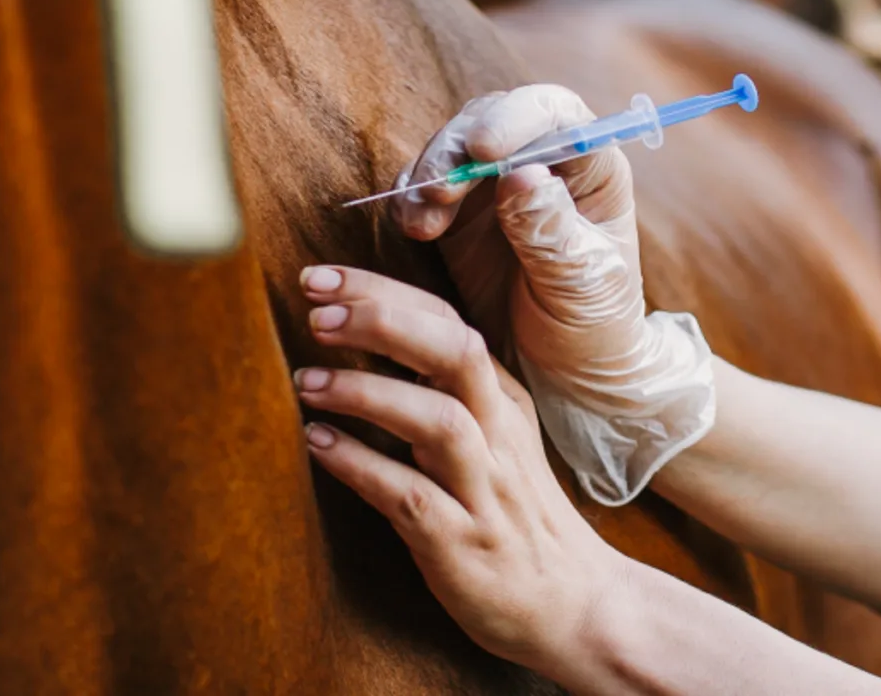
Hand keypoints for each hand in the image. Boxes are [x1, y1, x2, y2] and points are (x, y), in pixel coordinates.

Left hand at [295, 263, 629, 666]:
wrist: (574, 604)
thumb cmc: (518, 518)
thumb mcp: (495, 441)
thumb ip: (444, 394)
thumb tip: (362, 343)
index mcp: (503, 402)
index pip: (448, 323)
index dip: (384, 293)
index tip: (322, 276)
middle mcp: (500, 435)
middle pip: (453, 352)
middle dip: (383, 321)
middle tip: (316, 310)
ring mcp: (485, 489)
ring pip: (437, 421)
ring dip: (368, 393)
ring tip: (307, 382)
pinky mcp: (463, 543)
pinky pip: (411, 497)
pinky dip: (362, 467)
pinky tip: (319, 446)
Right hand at [390, 86, 715, 505]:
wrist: (565, 370)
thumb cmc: (592, 324)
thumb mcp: (580, 282)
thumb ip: (551, 228)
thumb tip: (522, 173)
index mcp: (593, 167)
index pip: (555, 115)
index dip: (516, 119)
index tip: (484, 151)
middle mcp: (544, 162)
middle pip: (492, 120)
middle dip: (456, 149)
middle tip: (437, 193)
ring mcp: (496, 184)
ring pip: (451, 148)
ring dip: (428, 176)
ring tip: (422, 224)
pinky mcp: (458, 211)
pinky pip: (424, 187)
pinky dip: (410, 201)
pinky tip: (413, 230)